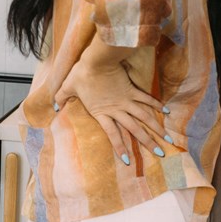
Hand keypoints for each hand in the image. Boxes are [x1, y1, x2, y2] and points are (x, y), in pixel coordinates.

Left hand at [55, 58, 170, 165]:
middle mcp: (117, 109)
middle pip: (134, 129)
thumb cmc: (81, 74)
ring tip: (167, 140)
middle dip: (147, 142)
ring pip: (144, 117)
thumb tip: (53, 106)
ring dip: (156, 128)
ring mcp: (126, 99)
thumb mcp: (68, 87)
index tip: (127, 161)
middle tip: (160, 154)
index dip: (120, 148)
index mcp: (101, 112)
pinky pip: (146, 99)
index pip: (112, 134)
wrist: (97, 60)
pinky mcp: (132, 89)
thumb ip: (61, 98)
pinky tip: (166, 112)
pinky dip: (156, 105)